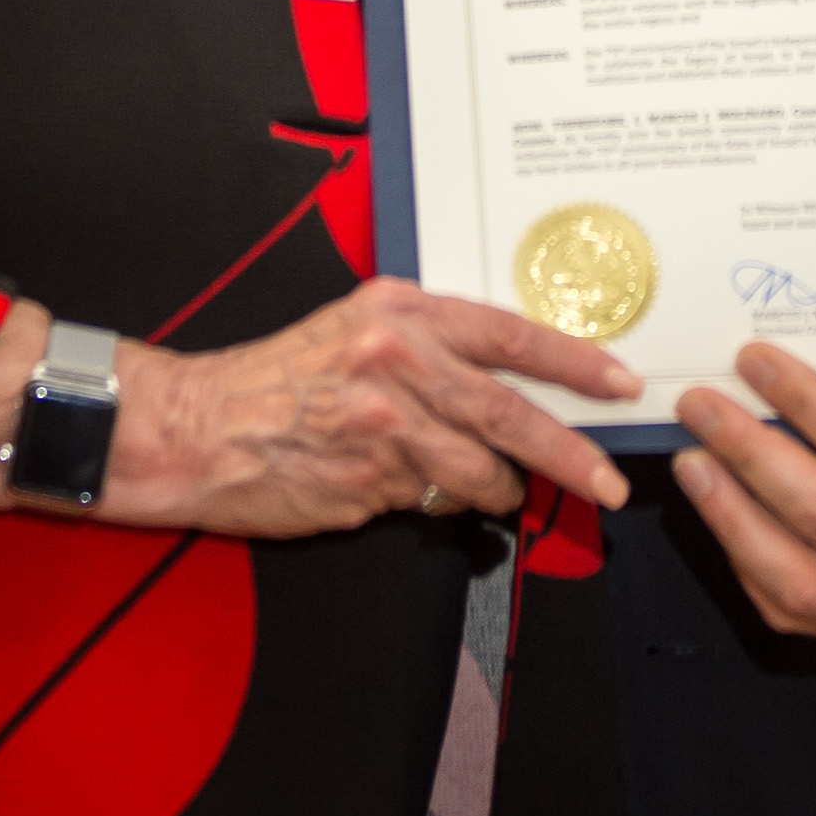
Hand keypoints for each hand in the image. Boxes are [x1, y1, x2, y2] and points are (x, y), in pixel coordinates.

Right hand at [0, 284, 636, 534]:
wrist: (197, 425)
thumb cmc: (275, 380)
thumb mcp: (354, 330)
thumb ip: (430, 347)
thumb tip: (505, 385)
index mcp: (400, 312)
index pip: (509, 334)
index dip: (573, 362)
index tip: (618, 383)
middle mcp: (398, 359)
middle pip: (513, 412)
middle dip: (571, 454)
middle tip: (607, 481)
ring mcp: (386, 423)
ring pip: (479, 470)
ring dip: (495, 491)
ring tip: (488, 491)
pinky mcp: (370, 480)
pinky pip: (436, 501)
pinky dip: (443, 503)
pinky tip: (418, 491)